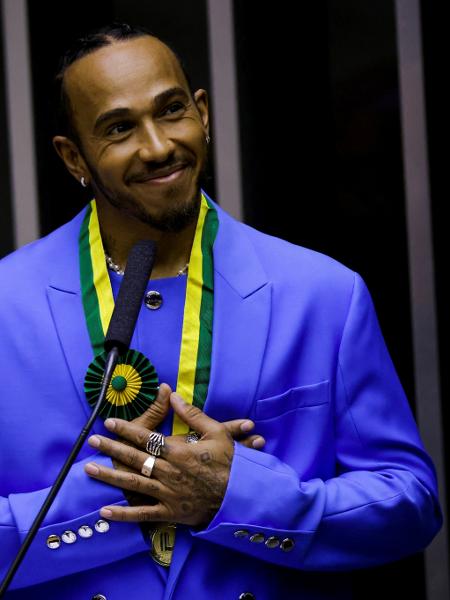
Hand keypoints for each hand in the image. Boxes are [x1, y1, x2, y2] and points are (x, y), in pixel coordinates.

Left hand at [85, 392, 262, 526]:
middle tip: (92, 441)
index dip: (126, 429)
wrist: (241, 496)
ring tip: (89, 469)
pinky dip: (123, 514)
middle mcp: (168, 472)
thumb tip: (173, 396)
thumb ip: (192, 414)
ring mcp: (167, 494)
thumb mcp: (216, 432)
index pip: (146, 438)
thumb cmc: (230, 463)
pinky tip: (105, 511)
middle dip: (111, 448)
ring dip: (109, 476)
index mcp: (178, 451)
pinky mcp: (169, 512)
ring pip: (132, 484)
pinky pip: (142, 514)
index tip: (109, 422)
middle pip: (134, 458)